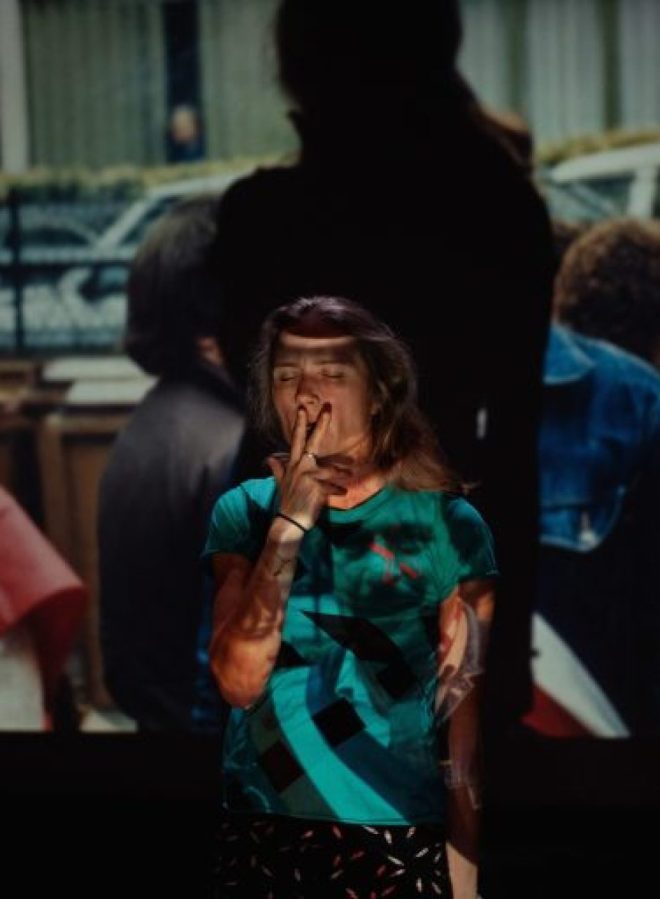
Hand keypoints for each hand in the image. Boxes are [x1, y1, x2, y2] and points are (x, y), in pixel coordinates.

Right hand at [266, 405, 352, 530]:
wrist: (290, 521)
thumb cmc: (289, 501)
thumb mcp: (282, 483)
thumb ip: (278, 469)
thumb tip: (269, 458)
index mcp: (294, 464)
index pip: (296, 439)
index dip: (299, 424)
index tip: (302, 408)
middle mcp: (300, 467)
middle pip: (311, 442)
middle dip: (320, 425)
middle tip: (328, 410)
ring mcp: (307, 477)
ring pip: (328, 469)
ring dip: (341, 472)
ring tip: (349, 474)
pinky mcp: (314, 489)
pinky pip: (331, 487)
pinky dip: (338, 490)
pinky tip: (343, 493)